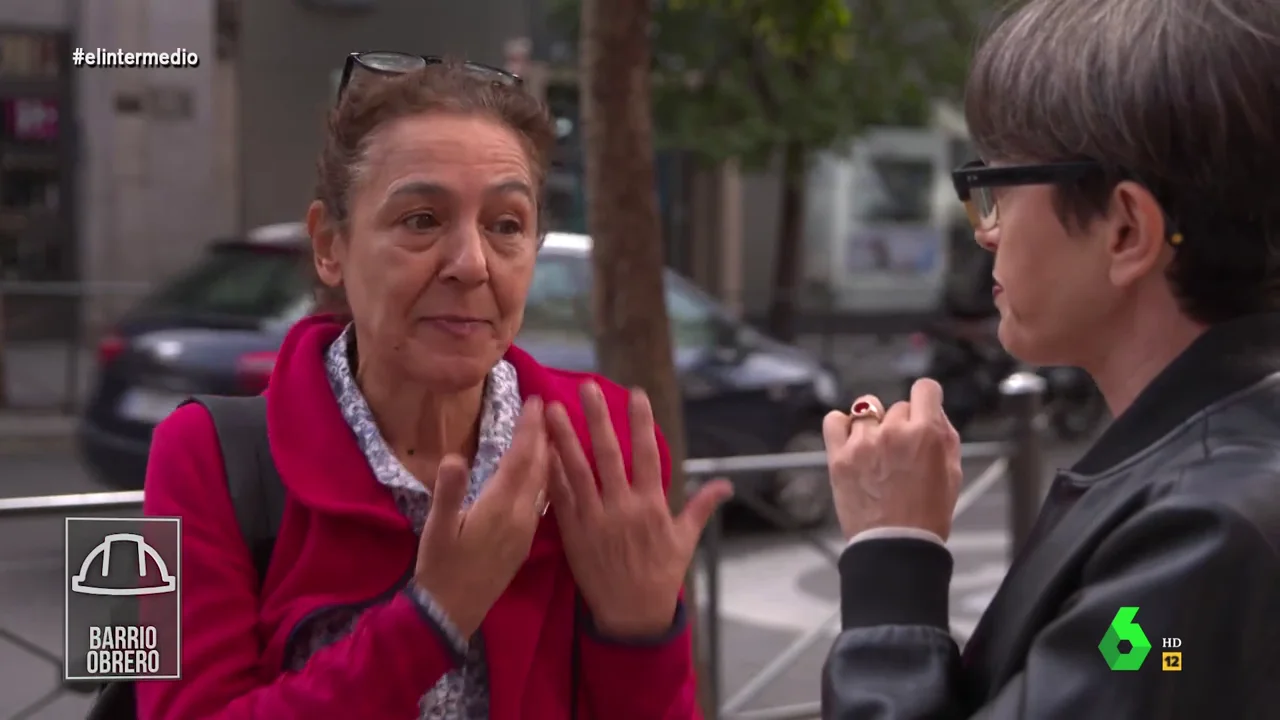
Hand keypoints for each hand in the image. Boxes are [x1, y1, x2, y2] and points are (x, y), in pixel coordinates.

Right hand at [414, 397, 549, 637]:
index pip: (521, 458)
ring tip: (552, 431)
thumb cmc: (440, 568)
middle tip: (548, 405)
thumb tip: (454, 457)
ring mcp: (526, 530)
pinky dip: (547, 478)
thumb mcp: (437, 529)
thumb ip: (448, 493)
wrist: (453, 613)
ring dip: (549, 455)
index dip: (529, 428)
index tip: (535, 399)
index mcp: (501, 507)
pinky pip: (544, 501)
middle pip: (540, 467)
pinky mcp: (525, 541)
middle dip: (544, 434)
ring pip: (546, 484)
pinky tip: (547, 473)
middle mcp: (521, 515)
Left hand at [545, 382, 732, 637]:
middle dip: (597, 418)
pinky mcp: (573, 532)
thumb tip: (727, 484)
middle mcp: (621, 507)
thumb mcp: (686, 540)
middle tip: (586, 387)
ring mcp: (593, 519)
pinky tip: (541, 450)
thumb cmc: (661, 575)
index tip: (636, 393)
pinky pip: (560, 497)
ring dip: (563, 438)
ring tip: (552, 410)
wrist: (631, 613)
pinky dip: (550, 473)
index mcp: (651, 505)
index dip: (641, 423)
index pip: (646, 454)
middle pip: (607, 454)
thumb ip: (702, 507)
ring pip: (576, 471)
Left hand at [822, 379, 962, 540]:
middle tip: (902, 452)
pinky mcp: (839, 457)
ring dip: (874, 424)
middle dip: (903, 424)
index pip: (925, 388)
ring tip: (876, 449)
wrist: (895, 546)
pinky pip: (834, 421)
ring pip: (866, 409)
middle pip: (898, 407)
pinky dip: (842, 426)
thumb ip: (945, 436)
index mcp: (926, 434)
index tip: (923, 409)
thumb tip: (934, 412)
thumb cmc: (928, 515)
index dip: (927, 399)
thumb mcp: (953, 473)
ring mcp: (863, 443)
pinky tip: (852, 440)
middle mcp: (893, 432)